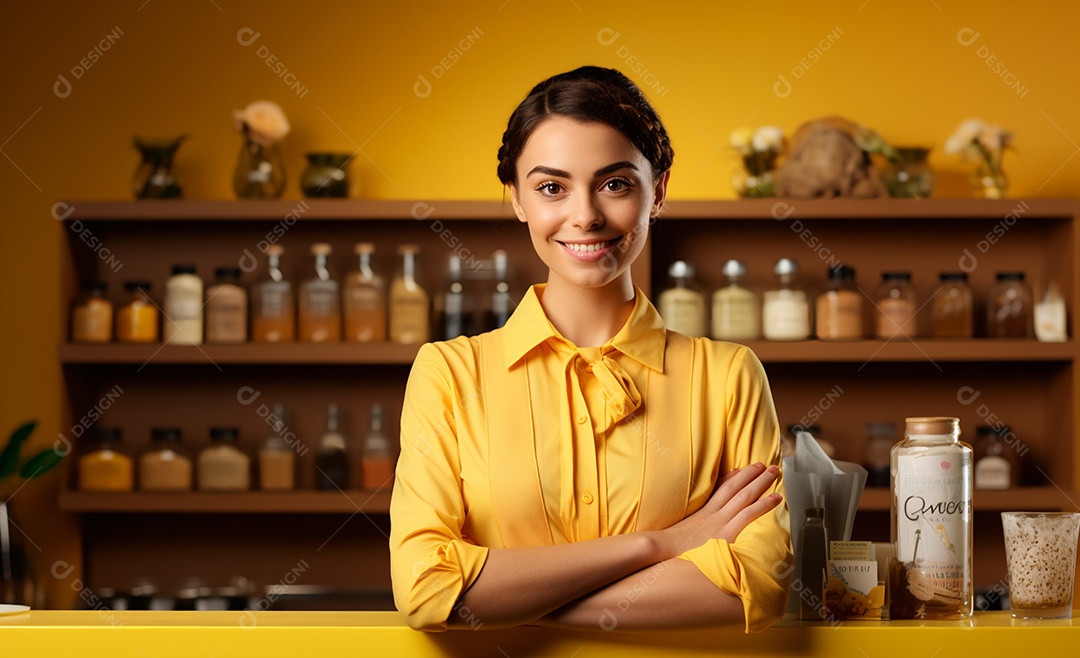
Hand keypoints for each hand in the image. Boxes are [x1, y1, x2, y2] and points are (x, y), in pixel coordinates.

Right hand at [656, 462, 781, 558]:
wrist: (663, 548)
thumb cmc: (672, 546)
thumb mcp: (683, 531)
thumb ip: (695, 524)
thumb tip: (702, 521)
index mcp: (704, 512)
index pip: (722, 489)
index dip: (736, 477)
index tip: (746, 469)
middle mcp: (715, 512)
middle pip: (737, 487)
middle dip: (753, 474)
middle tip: (767, 465)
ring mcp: (721, 521)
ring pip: (745, 495)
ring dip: (762, 482)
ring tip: (774, 472)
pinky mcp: (727, 532)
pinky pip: (748, 514)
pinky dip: (763, 504)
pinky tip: (776, 498)